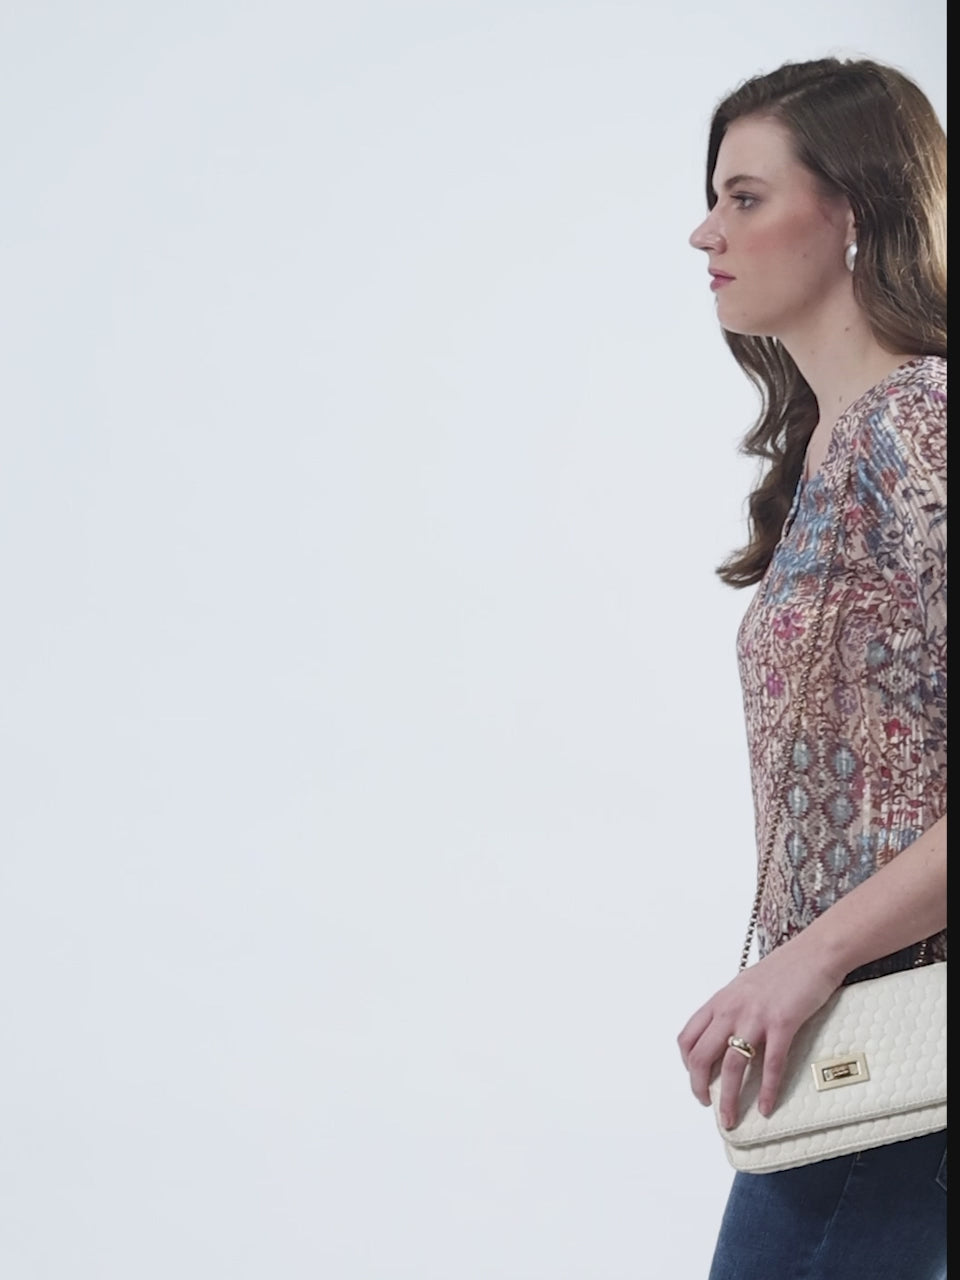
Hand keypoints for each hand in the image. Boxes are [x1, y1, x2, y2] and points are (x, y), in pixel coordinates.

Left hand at [676, 936, 842, 1129]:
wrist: (814, 953)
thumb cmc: (783, 969)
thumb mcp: (745, 986)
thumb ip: (732, 1009)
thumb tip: (726, 1035)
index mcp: (720, 1001)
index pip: (688, 1037)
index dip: (688, 1064)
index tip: (697, 1079)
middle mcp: (731, 1009)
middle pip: (701, 1056)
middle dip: (700, 1087)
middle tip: (709, 1106)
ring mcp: (755, 1017)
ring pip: (732, 1066)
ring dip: (729, 1099)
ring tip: (732, 1120)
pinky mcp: (782, 1024)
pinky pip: (771, 1065)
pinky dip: (767, 1091)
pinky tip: (766, 1107)